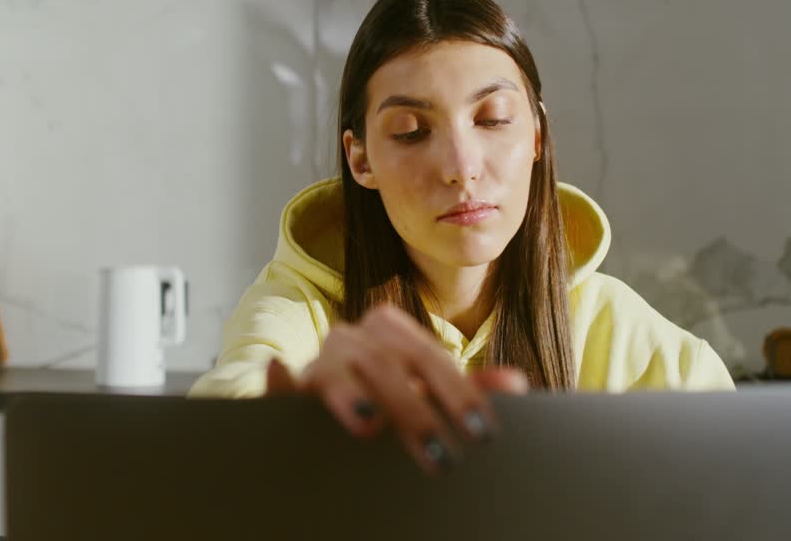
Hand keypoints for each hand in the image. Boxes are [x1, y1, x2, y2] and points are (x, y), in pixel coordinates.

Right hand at [264, 305, 528, 473]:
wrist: (342, 413)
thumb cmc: (394, 404)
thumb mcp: (432, 398)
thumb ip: (467, 392)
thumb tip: (514, 383)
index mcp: (392, 336)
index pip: (428, 356)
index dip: (457, 393)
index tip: (481, 432)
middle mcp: (354, 340)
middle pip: (384, 362)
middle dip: (413, 409)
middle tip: (438, 454)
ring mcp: (319, 364)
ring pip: (334, 369)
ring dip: (350, 394)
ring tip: (370, 423)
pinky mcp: (289, 392)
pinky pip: (277, 385)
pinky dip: (276, 381)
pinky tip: (279, 374)